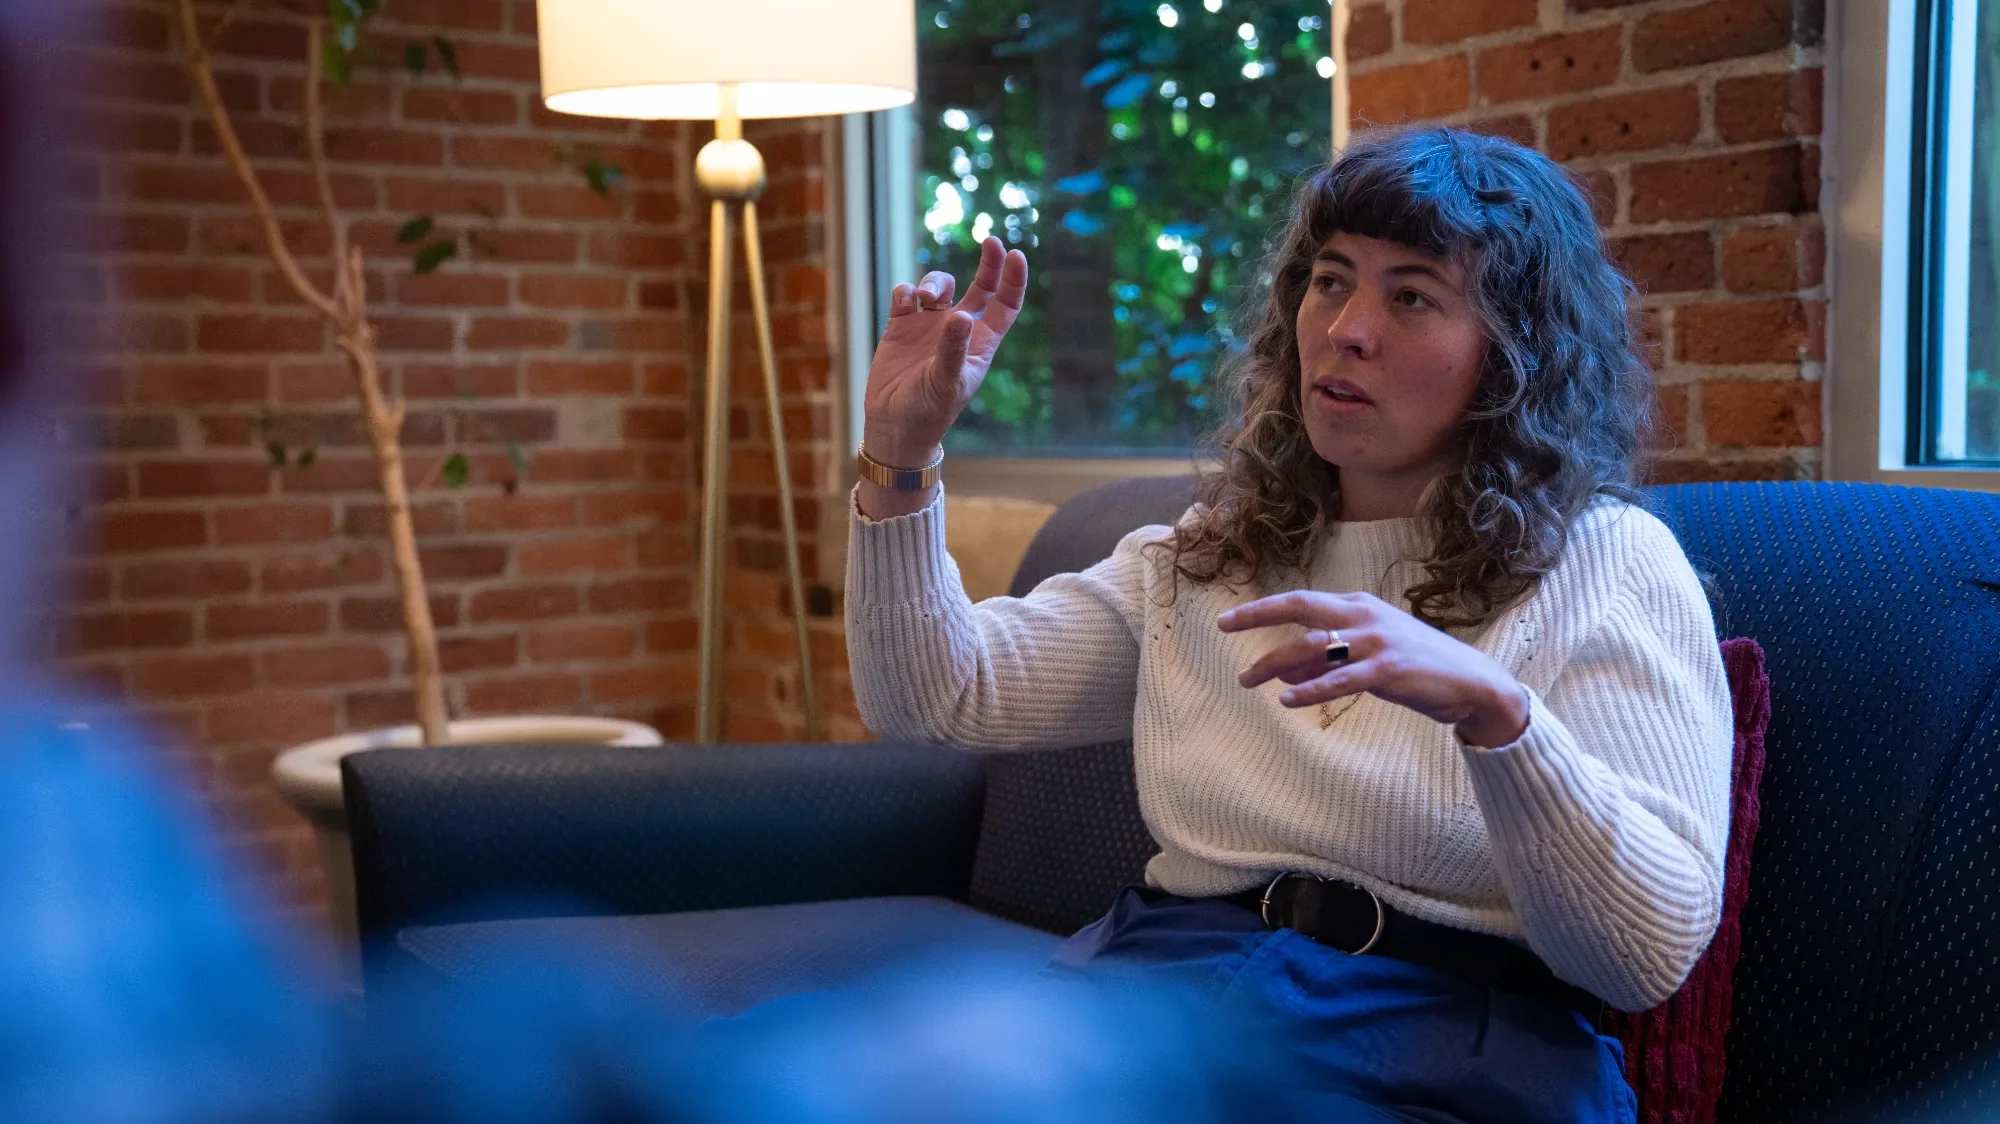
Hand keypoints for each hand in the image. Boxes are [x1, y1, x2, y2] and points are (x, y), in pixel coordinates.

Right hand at [862, 236, 1027, 466]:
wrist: (893, 426)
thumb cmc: (929, 412)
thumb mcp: (946, 383)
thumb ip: (953, 349)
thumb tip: (962, 315)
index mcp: (980, 343)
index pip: (1005, 305)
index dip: (1013, 280)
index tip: (1017, 255)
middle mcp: (958, 328)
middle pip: (981, 286)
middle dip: (988, 262)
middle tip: (991, 240)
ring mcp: (929, 325)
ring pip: (940, 285)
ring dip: (935, 282)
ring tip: (926, 299)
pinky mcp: (900, 326)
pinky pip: (906, 295)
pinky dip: (906, 291)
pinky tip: (906, 303)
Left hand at [1217, 591, 1530, 747]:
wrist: (1472, 683)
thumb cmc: (1416, 668)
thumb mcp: (1366, 656)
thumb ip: (1325, 660)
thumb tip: (1281, 671)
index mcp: (1359, 606)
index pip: (1302, 601)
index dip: (1263, 608)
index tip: (1229, 620)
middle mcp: (1365, 616)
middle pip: (1301, 608)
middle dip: (1258, 615)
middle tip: (1224, 626)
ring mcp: (1377, 641)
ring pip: (1313, 647)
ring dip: (1275, 664)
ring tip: (1248, 680)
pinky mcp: (1389, 669)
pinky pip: (1341, 679)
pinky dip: (1311, 688)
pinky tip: (1288, 699)